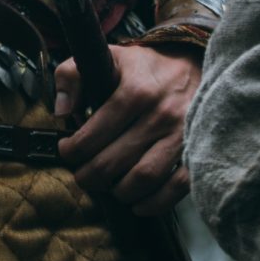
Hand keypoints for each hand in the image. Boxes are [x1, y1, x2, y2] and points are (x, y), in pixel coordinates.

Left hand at [53, 44, 201, 216]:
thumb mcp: (108, 57)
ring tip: (109, 187)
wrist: (194, 66)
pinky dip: (155, 203)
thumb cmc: (146, 68)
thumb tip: (61, 111)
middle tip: (83, 176)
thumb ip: (72, 76)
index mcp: (135, 90)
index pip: (93, 133)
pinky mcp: (198, 150)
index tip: (67, 151)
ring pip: (143, 178)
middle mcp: (160, 114)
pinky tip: (138, 203)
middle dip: (90, 176)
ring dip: (119, 192)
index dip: (72, 150)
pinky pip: (177, 186)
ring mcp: (182, 135)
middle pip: (113, 162)